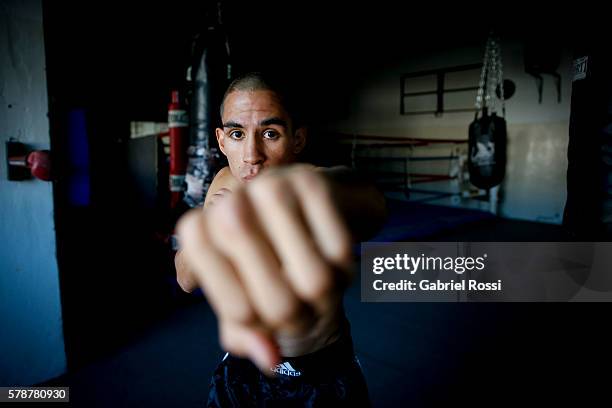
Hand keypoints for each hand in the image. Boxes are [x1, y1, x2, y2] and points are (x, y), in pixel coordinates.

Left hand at [176, 164, 352, 372]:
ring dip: (325, 294)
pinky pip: (341, 251)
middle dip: (298, 317)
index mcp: (200, 237)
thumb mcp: (246, 298)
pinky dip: (344, 264)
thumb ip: (246, 333)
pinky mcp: (309, 180)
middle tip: (295, 305)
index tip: (257, 311)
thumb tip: (269, 357)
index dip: (257, 324)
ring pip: (316, 282)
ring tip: (311, 278)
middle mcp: (227, 208)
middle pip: (279, 306)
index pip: (235, 310)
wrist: (302, 204)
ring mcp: (269, 189)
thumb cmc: (267, 255)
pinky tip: (328, 252)